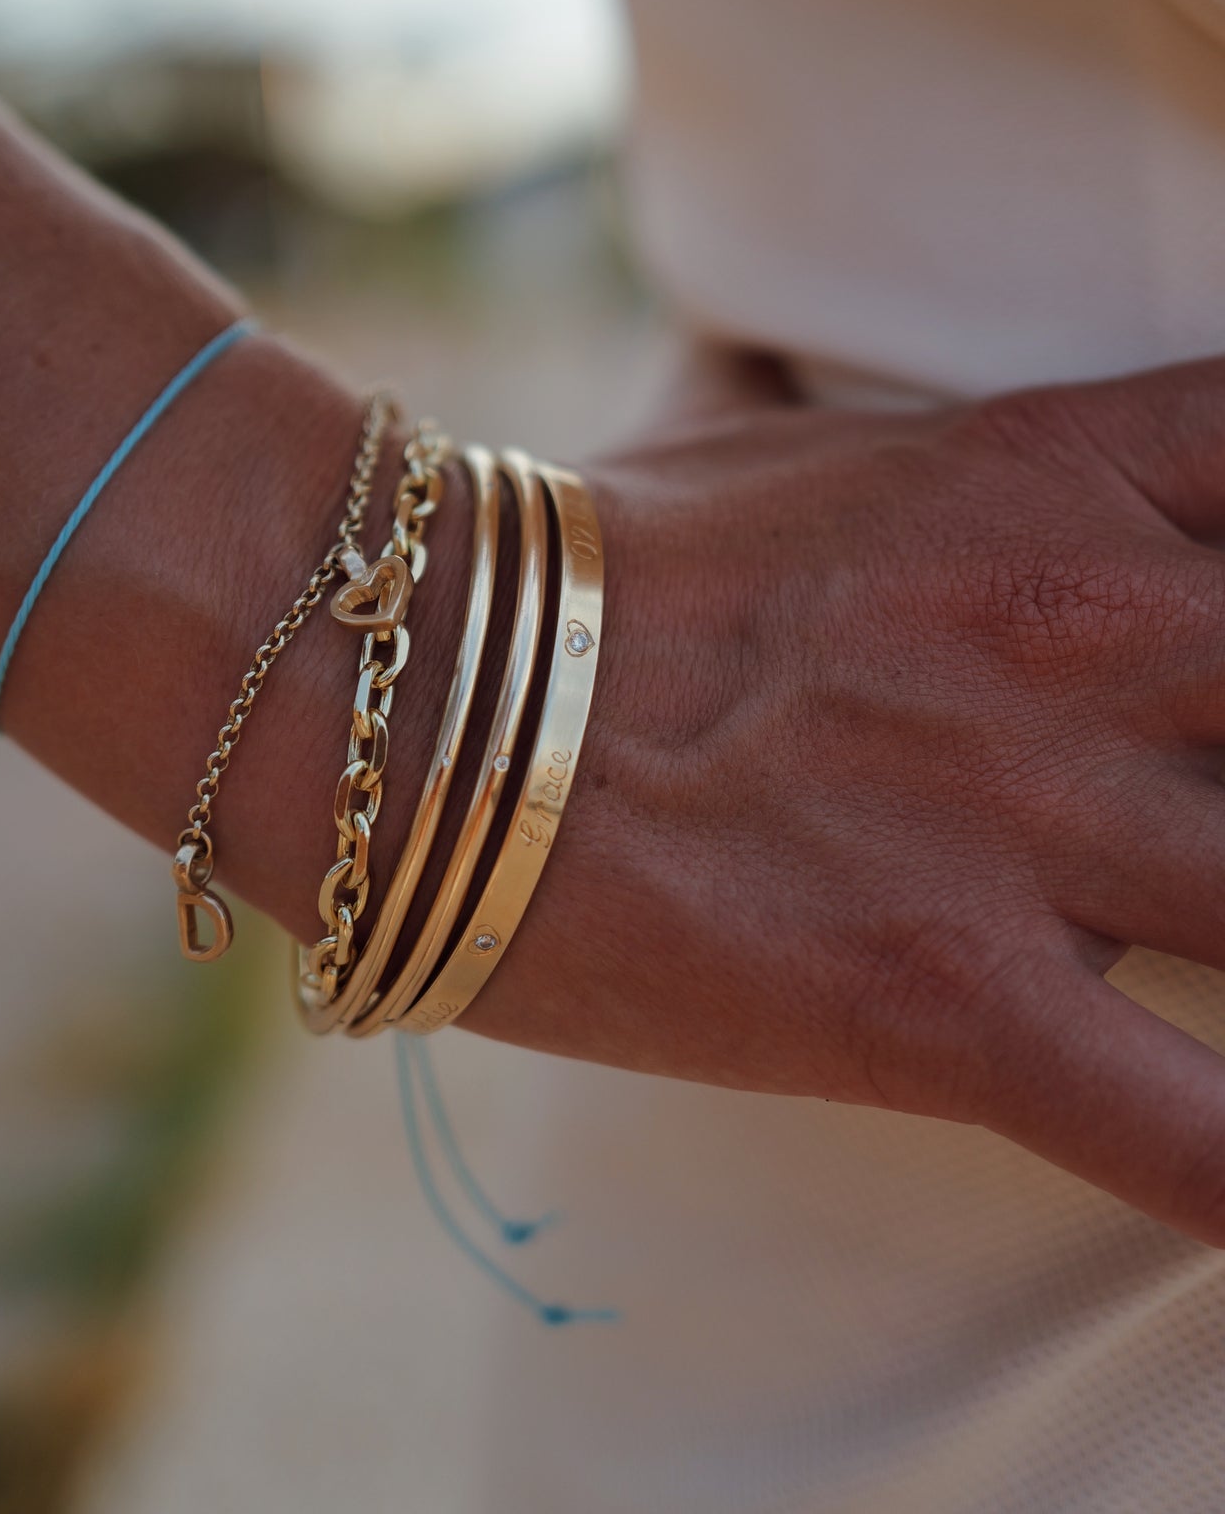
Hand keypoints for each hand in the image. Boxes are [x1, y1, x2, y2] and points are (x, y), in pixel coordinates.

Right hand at [463, 348, 1224, 1248]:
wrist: (403, 693)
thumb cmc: (567, 566)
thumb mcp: (746, 431)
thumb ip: (836, 401)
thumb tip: (775, 353)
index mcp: (1052, 476)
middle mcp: (1088, 630)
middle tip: (1202, 829)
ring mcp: (1030, 814)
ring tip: (1208, 969)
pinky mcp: (948, 999)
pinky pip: (1200, 1142)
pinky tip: (1219, 1193)